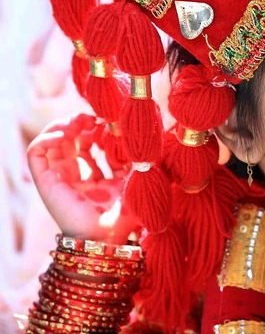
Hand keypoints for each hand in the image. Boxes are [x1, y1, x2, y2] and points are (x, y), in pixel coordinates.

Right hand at [27, 114, 139, 243]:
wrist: (107, 237)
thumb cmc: (125, 215)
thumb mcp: (134, 181)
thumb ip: (134, 160)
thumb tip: (138, 136)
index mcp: (94, 175)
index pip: (88, 143)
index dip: (95, 128)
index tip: (107, 121)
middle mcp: (74, 175)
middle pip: (69, 139)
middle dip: (79, 123)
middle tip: (92, 117)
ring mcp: (59, 177)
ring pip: (50, 142)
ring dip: (61, 126)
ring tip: (77, 122)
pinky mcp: (45, 182)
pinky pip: (36, 154)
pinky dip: (45, 139)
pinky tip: (63, 135)